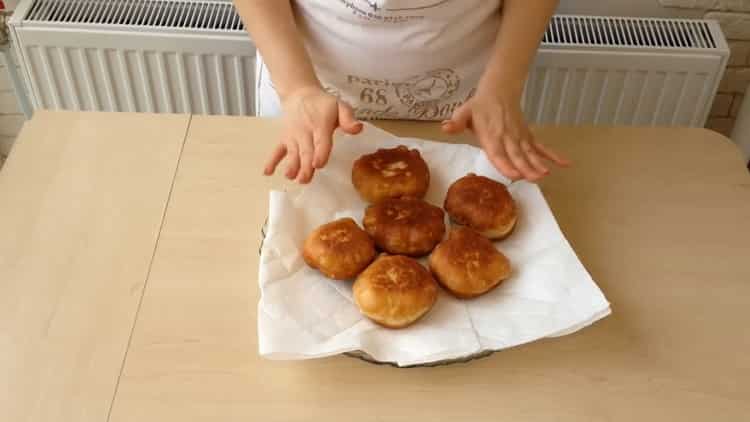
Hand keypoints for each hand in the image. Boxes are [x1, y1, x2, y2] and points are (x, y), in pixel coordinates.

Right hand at [264, 86, 362, 183]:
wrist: (300, 94)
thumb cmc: (324, 105)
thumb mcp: (340, 106)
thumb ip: (348, 118)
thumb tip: (358, 128)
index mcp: (321, 125)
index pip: (321, 141)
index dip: (320, 153)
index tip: (318, 164)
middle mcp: (305, 132)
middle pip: (306, 151)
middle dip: (305, 166)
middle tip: (304, 179)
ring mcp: (292, 136)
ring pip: (292, 153)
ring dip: (291, 165)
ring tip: (290, 177)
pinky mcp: (284, 139)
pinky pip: (277, 150)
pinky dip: (272, 161)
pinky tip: (267, 172)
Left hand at [441, 91, 569, 181]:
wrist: (499, 89)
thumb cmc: (479, 106)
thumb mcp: (464, 112)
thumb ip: (456, 122)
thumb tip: (445, 128)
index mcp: (491, 135)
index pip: (498, 152)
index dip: (505, 163)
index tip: (513, 174)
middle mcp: (507, 137)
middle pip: (517, 154)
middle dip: (525, 167)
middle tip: (534, 179)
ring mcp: (520, 136)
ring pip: (530, 152)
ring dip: (538, 163)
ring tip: (546, 174)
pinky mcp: (527, 135)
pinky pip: (541, 146)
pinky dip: (553, 155)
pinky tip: (565, 164)